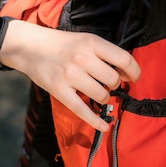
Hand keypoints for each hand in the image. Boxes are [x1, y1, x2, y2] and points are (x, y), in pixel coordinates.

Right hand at [0, 20, 140, 131]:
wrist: (31, 47)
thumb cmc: (63, 44)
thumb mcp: (86, 40)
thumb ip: (105, 54)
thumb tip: (127, 74)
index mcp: (92, 43)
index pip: (124, 59)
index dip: (134, 71)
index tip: (134, 78)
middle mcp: (82, 58)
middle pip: (113, 80)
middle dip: (115, 85)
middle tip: (107, 83)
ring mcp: (70, 75)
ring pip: (102, 96)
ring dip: (104, 98)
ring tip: (97, 93)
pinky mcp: (59, 90)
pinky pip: (82, 110)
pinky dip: (95, 121)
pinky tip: (104, 126)